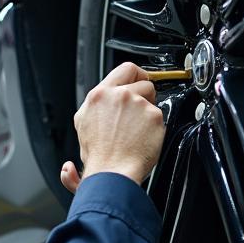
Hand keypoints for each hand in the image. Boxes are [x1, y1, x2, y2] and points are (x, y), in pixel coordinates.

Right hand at [60, 62, 165, 193]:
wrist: (111, 173)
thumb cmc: (99, 155)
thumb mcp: (83, 125)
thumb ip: (94, 107)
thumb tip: (101, 106)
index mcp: (99, 95)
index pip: (125, 69)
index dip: (136, 75)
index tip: (140, 81)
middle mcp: (118, 95)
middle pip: (142, 82)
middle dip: (144, 94)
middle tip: (138, 112)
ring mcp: (137, 104)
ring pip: (152, 100)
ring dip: (148, 112)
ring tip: (137, 131)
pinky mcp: (153, 116)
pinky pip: (160, 117)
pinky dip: (155, 128)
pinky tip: (144, 139)